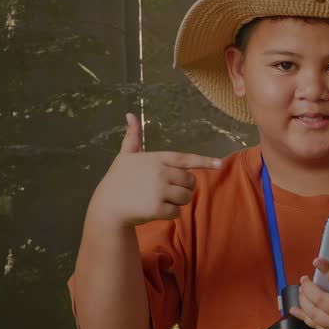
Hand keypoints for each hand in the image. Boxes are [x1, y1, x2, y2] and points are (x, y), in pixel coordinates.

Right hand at [93, 113, 221, 227]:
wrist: (108, 206)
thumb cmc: (118, 179)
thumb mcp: (125, 155)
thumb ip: (133, 136)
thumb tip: (130, 114)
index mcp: (156, 158)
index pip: (185, 159)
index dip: (204, 161)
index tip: (220, 164)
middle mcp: (160, 172)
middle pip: (190, 181)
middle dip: (184, 187)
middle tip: (166, 190)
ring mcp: (159, 190)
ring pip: (186, 197)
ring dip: (177, 202)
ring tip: (158, 199)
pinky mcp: (158, 208)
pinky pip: (176, 213)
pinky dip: (169, 214)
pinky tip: (154, 210)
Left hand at [290, 258, 328, 328]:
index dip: (327, 269)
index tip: (317, 261)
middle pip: (321, 300)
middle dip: (308, 288)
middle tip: (304, 278)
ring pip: (314, 314)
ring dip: (304, 301)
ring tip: (301, 290)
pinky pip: (316, 327)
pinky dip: (304, 318)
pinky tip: (296, 310)